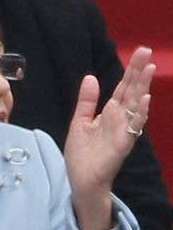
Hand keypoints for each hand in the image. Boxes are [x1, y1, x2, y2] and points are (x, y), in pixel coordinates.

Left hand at [64, 46, 154, 229]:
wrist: (82, 179)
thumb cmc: (82, 153)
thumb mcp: (79, 122)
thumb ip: (86, 101)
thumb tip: (91, 77)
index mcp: (110, 112)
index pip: (123, 87)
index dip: (130, 70)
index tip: (139, 52)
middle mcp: (120, 118)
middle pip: (132, 90)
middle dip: (139, 71)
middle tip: (146, 51)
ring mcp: (124, 130)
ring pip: (136, 104)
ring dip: (143, 87)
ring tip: (149, 68)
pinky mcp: (123, 143)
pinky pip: (134, 126)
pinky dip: (140, 113)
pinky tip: (145, 100)